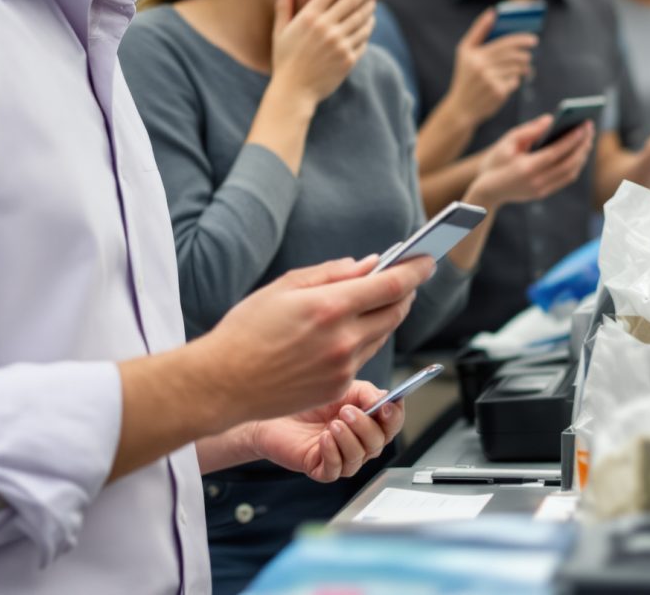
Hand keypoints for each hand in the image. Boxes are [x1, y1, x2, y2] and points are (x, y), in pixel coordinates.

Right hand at [194, 254, 434, 428]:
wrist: (222, 384)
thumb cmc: (245, 332)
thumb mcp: (284, 287)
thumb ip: (332, 273)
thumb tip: (368, 264)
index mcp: (330, 307)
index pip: (392, 285)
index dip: (415, 270)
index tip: (427, 260)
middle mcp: (343, 340)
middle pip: (396, 311)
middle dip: (405, 293)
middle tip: (403, 279)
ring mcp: (343, 368)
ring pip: (381, 335)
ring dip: (384, 316)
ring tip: (370, 302)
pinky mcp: (337, 388)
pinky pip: (363, 358)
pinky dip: (362, 340)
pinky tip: (344, 332)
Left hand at [244, 380, 404, 483]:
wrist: (275, 415)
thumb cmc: (309, 403)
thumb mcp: (343, 389)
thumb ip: (367, 393)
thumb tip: (383, 401)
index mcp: (368, 422)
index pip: (392, 424)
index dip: (394, 417)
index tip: (386, 406)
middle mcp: (359, 442)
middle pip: (378, 443)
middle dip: (365, 426)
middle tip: (348, 411)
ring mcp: (342, 458)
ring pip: (358, 457)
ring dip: (348, 440)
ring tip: (332, 424)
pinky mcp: (322, 469)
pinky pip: (336, 469)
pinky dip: (332, 453)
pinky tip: (323, 439)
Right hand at [270, 0, 382, 104]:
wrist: (294, 91)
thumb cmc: (285, 59)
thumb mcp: (280, 31)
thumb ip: (284, 4)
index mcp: (308, 18)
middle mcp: (326, 28)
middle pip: (353, 1)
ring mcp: (339, 43)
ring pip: (362, 19)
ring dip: (370, 8)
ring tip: (374, 0)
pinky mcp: (349, 58)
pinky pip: (364, 38)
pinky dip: (368, 28)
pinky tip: (369, 22)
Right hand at [444, 9, 537, 124]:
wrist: (461, 107)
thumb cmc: (465, 75)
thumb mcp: (464, 52)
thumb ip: (478, 30)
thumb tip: (493, 12)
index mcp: (474, 55)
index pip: (504, 43)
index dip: (521, 40)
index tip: (533, 39)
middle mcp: (482, 67)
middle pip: (513, 56)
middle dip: (525, 54)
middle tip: (530, 53)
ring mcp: (491, 81)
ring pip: (516, 68)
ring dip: (524, 66)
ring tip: (524, 67)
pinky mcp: (498, 93)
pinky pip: (515, 81)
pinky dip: (515, 80)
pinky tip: (510, 80)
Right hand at [470, 114, 596, 206]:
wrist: (486, 191)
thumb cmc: (495, 161)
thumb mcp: (507, 142)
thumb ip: (529, 130)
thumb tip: (551, 119)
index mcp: (526, 168)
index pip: (556, 153)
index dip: (573, 139)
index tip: (585, 125)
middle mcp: (536, 181)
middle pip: (568, 164)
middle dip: (582, 146)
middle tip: (590, 129)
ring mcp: (541, 190)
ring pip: (570, 173)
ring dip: (582, 156)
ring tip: (587, 139)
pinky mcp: (543, 193)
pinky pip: (565, 179)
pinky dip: (575, 165)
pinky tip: (578, 152)